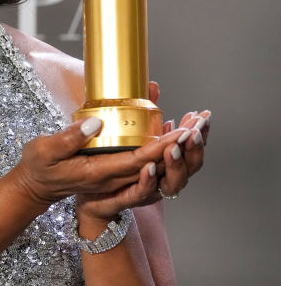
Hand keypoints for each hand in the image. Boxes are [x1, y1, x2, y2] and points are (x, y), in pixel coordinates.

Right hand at [12, 110, 187, 214]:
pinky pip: (148, 167)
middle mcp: (112, 180)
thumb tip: (94, 123)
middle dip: (177, 147)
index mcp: (97, 173)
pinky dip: (165, 152)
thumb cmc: (39, 167)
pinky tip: (173, 133)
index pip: (136, 161)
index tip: (177, 132)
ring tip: (193, 126)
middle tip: (196, 124)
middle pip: (154, 167)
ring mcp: (116, 179)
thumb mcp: (44, 150)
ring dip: (177, 150)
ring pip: (155, 168)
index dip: (159, 147)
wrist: (37, 186)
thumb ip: (68, 138)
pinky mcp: (117, 174)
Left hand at [75, 81, 210, 225]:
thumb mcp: (127, 129)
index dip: (201, 133)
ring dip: (176, 164)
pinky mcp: (125, 198)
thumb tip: (153, 86)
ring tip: (173, 146)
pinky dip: (148, 181)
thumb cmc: (108, 159)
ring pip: (172, 182)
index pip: (191, 147)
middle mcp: (161, 177)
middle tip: (194, 131)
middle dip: (195, 148)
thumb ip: (142, 109)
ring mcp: (146, 190)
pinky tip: (149, 167)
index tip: (203, 117)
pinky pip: (140, 193)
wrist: (82, 188)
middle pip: (190, 166)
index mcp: (165, 160)